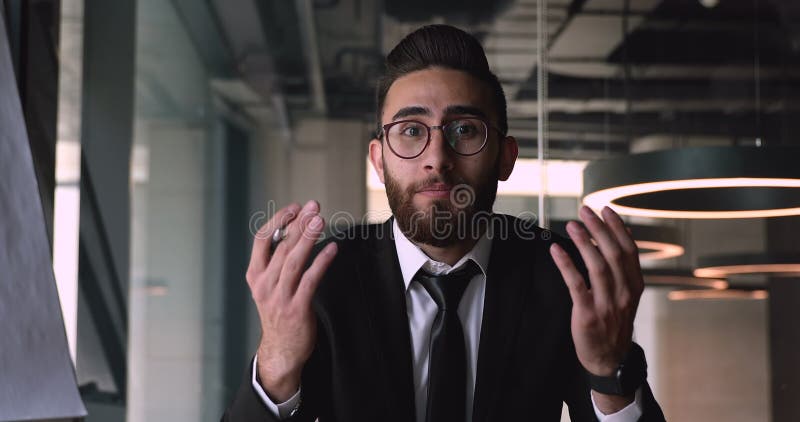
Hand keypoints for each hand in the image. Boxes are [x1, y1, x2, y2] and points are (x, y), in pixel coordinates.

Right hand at [246, 200, 337, 401]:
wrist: (281, 349)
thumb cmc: (279, 310)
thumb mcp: (269, 284)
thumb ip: (277, 260)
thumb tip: (295, 227)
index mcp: (255, 274)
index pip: (261, 239)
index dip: (278, 220)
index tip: (295, 207)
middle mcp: (264, 284)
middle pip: (281, 247)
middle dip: (299, 224)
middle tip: (314, 207)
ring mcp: (279, 297)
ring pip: (294, 261)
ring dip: (308, 238)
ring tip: (320, 220)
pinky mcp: (296, 308)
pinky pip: (310, 280)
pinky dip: (321, 262)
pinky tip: (332, 248)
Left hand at [549, 206, 642, 377]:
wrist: (609, 358)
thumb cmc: (613, 321)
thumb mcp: (626, 295)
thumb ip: (622, 269)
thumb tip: (616, 236)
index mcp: (635, 286)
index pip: (629, 250)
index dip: (618, 228)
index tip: (606, 210)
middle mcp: (624, 293)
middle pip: (613, 254)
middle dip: (599, 229)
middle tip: (585, 210)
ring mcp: (607, 304)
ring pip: (597, 266)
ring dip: (584, 242)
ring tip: (572, 225)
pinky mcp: (588, 314)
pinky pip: (576, 285)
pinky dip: (566, 264)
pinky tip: (556, 250)